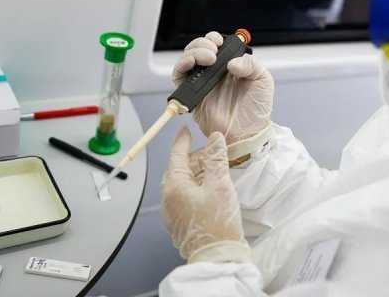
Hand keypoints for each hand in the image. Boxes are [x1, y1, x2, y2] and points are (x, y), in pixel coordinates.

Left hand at [161, 127, 246, 260]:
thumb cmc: (217, 223)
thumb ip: (216, 159)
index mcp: (174, 186)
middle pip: (178, 169)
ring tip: (213, 169)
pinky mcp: (178, 222)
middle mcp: (168, 198)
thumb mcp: (220, 186)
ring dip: (195, 173)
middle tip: (210, 151)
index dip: (182, 141)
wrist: (216, 258)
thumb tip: (215, 138)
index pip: (176, 155)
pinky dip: (194, 186)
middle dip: (193, 158)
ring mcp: (171, 212)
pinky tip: (208, 188)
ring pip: (181, 183)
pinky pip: (183, 196)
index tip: (185, 130)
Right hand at [172, 32, 273, 146]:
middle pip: (198, 49)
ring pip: (187, 59)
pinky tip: (191, 63)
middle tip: (213, 51)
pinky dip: (181, 65)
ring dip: (193, 52)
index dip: (214, 39)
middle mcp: (213, 73)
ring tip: (207, 58)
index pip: (215, 45)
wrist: (248, 133)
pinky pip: (178, 77)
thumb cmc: (256, 110)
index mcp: (229, 66)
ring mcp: (202, 83)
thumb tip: (231, 63)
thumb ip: (250, 64)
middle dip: (202, 44)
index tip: (220, 43)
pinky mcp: (192, 95)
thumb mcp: (262, 80)